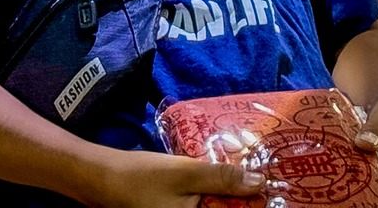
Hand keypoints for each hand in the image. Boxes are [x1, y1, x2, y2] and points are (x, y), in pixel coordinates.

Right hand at [85, 150, 264, 207]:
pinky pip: (204, 207)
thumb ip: (221, 178)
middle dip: (245, 199)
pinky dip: (215, 197)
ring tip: (249, 178)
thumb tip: (259, 181)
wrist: (104, 179)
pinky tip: (224, 182)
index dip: (256, 204)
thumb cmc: (142, 177)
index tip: (273, 191)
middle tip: (261, 179)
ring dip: (230, 196)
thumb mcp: (184, 173)